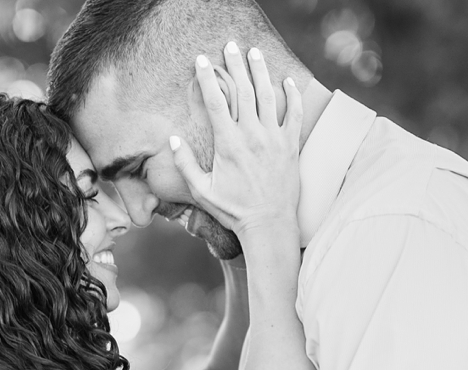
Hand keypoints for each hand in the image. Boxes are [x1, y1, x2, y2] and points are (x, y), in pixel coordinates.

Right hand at [170, 42, 302, 237]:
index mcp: (228, 144)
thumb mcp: (202, 191)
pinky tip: (286, 80)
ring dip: (260, 71)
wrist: (269, 225)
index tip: (201, 60)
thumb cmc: (233, 210)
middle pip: (242, 90)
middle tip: (229, 46)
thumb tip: (173, 140)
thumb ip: (185, 164)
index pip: (215, 102)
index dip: (207, 78)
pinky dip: (290, 95)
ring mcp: (274, 138)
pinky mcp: (290, 145)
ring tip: (253, 52)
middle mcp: (252, 136)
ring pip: (267, 95)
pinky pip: (294, 113)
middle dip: (234, 65)